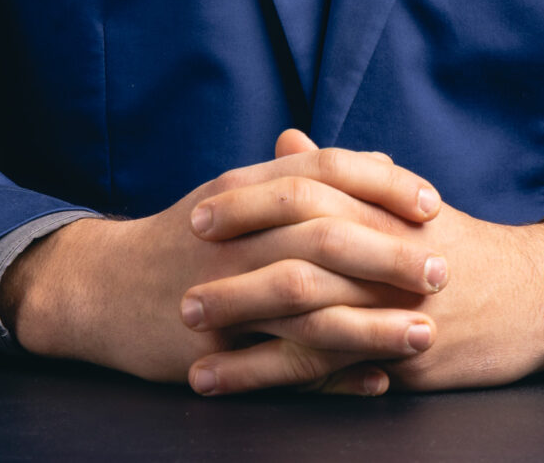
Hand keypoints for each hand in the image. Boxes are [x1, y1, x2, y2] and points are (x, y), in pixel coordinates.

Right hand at [1, 136, 447, 392]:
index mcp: (244, 190)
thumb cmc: (184, 238)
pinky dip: (333, 376)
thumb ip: (308, 175)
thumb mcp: (239, 194)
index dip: (383, 186)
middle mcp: (234, 236)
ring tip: (424, 335)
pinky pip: (282, 367)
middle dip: (389, 255)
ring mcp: (221, 294)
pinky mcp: (213, 351)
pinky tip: (377, 380)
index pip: (324, 172)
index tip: (433, 203)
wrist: (101, 289)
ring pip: (308, 307)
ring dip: (372, 323)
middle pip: (323, 236)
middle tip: (442, 271)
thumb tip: (383, 163)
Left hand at [182, 130, 543, 393]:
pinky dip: (278, 381)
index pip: (306, 195)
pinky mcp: (404, 359)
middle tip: (180, 286)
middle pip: (299, 257)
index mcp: (383, 208)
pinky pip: (333, 372)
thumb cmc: (460, 246)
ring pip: (310, 321)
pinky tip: (237, 388)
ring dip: (246, 337)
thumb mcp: (403, 202)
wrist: (537, 297)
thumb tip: (287, 138)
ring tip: (190, 348)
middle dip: (235, 275)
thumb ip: (342, 173)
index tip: (199, 214)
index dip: (249, 205)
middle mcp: (387, 255)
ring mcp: (396, 309)